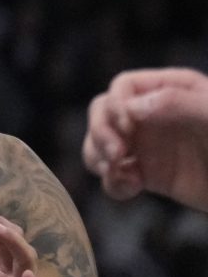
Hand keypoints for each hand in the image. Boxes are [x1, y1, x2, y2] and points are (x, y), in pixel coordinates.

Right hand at [83, 66, 207, 209]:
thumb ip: (179, 103)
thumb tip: (131, 108)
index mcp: (173, 91)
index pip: (124, 87)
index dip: (117, 106)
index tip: (128, 128)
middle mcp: (154, 115)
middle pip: (103, 112)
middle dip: (100, 132)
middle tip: (116, 155)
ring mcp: (150, 146)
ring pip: (100, 142)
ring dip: (98, 157)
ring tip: (119, 174)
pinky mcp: (151, 176)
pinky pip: (115, 175)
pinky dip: (112, 182)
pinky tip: (129, 188)